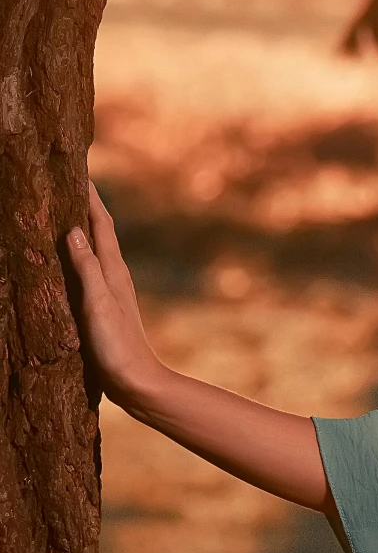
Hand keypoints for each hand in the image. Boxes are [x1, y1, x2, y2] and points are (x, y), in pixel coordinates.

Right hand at [63, 183, 164, 409]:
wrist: (137, 383)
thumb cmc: (117, 345)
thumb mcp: (97, 303)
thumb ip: (86, 267)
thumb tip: (74, 228)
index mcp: (113, 270)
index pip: (101, 224)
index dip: (91, 197)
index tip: (79, 170)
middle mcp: (115, 276)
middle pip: (99, 232)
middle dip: (86, 205)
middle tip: (69, 182)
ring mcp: (111, 291)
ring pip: (95, 250)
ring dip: (83, 229)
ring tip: (66, 212)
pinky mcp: (105, 308)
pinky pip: (89, 270)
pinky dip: (79, 256)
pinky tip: (71, 262)